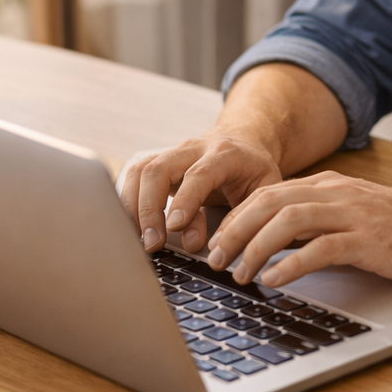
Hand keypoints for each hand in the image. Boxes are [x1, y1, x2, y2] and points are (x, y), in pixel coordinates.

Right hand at [120, 132, 283, 253]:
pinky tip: (132, 224)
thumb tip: (218, 250)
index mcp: (225, 153)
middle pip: (160, 169)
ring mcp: (174, 152)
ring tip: (140, 239)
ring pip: (142, 170)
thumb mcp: (263, 190)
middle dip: (151, 208)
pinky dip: (128, 200)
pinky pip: (135, 175)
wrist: (244, 141)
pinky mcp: (160, 161)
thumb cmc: (254, 171)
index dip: (185, 200)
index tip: (174, 227)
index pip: (199, 174)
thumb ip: (243, 215)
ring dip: (134, 206)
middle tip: (153, 242)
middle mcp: (195, 148)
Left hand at [202, 171, 391, 286]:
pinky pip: (320, 248)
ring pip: (288, 221)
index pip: (268, 193)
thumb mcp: (353, 218)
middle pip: (269, 201)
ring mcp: (353, 213)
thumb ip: (317, 224)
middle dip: (234, 230)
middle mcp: (337, 192)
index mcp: (329, 185)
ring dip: (255, 247)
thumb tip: (273, 246)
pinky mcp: (369, 239)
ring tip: (239, 273)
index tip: (216, 242)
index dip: (235, 217)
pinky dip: (291, 264)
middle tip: (214, 259)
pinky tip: (275, 280)